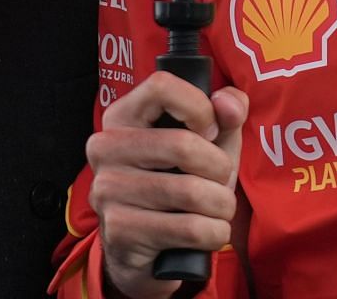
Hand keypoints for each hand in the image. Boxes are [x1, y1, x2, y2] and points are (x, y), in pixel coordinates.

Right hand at [86, 71, 247, 298]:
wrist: (148, 249)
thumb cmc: (181, 182)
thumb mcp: (207, 142)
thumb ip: (226, 113)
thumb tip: (230, 105)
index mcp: (122, 116)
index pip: (161, 86)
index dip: (199, 107)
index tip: (211, 131)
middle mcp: (105, 147)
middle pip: (183, 144)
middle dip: (220, 168)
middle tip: (221, 181)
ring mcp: (107, 190)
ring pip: (190, 191)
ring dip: (222, 204)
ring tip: (218, 208)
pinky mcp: (120, 231)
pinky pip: (188, 228)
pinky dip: (214, 232)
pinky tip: (208, 232)